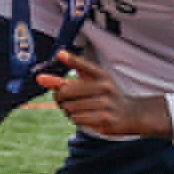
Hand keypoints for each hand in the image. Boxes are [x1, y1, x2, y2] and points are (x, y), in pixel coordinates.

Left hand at [39, 49, 172, 139]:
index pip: (84, 65)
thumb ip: (65, 79)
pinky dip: (76, 119)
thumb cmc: (104, 96)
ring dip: (68, 110)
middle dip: (59, 98)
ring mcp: (106, 104)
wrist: (130, 114)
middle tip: (64, 99)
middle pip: (65, 92)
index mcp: (101, 76)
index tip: (59, 54)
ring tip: (78, 108)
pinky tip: (84, 116)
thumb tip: (43, 73)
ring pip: (69, 108)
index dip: (72, 59)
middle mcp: (105, 88)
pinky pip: (77, 119)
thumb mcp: (90, 83)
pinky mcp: (105, 120)